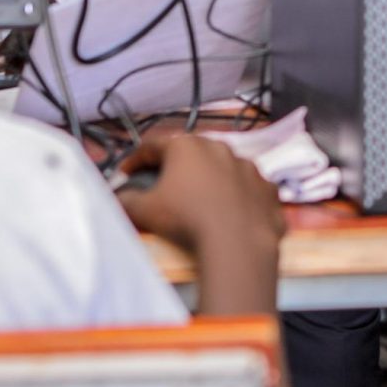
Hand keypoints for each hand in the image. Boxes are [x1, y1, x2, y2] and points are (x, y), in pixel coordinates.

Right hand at [116, 130, 285, 252]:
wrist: (237, 242)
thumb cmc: (185, 218)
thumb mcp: (145, 210)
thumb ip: (126, 200)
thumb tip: (117, 197)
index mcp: (187, 146)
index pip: (153, 144)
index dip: (135, 158)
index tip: (125, 173)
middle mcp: (220, 147)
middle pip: (191, 151)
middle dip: (176, 165)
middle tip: (163, 182)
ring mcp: (249, 167)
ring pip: (224, 167)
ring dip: (211, 178)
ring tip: (200, 198)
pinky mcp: (269, 189)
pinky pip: (249, 188)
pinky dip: (239, 196)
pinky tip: (233, 212)